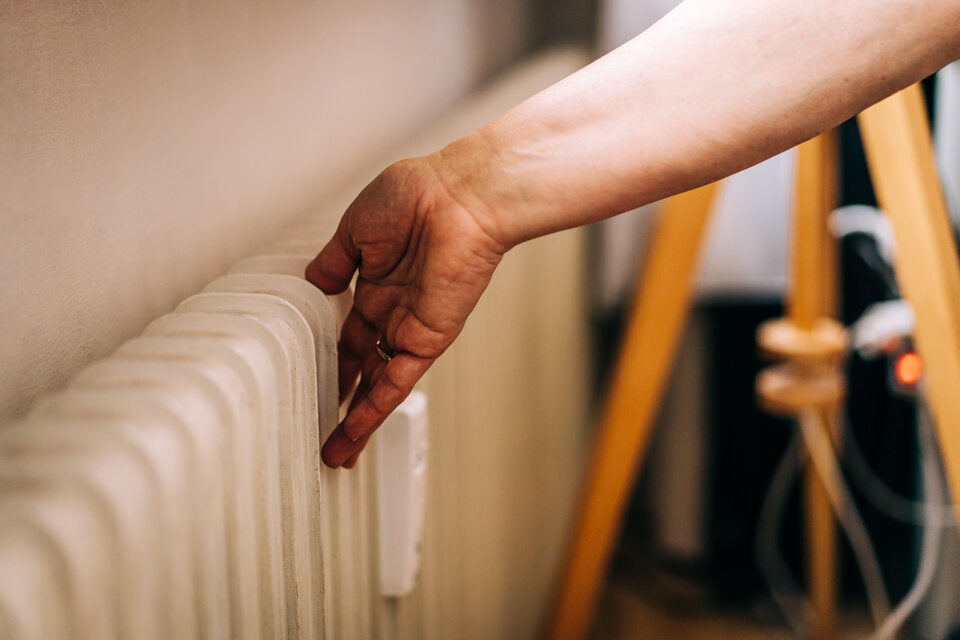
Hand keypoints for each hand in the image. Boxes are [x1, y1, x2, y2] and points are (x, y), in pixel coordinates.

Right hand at [305, 154, 506, 467]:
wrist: (458, 193)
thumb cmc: (413, 196)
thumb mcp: (356, 230)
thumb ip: (334, 264)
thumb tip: (312, 285)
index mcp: (374, 285)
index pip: (347, 333)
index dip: (330, 360)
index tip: (311, 382)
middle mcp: (391, 311)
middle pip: (361, 367)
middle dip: (340, 399)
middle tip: (319, 429)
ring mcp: (409, 327)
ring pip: (377, 384)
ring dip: (356, 420)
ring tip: (334, 455)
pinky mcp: (427, 338)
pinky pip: (397, 381)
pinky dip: (375, 409)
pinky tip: (352, 434)